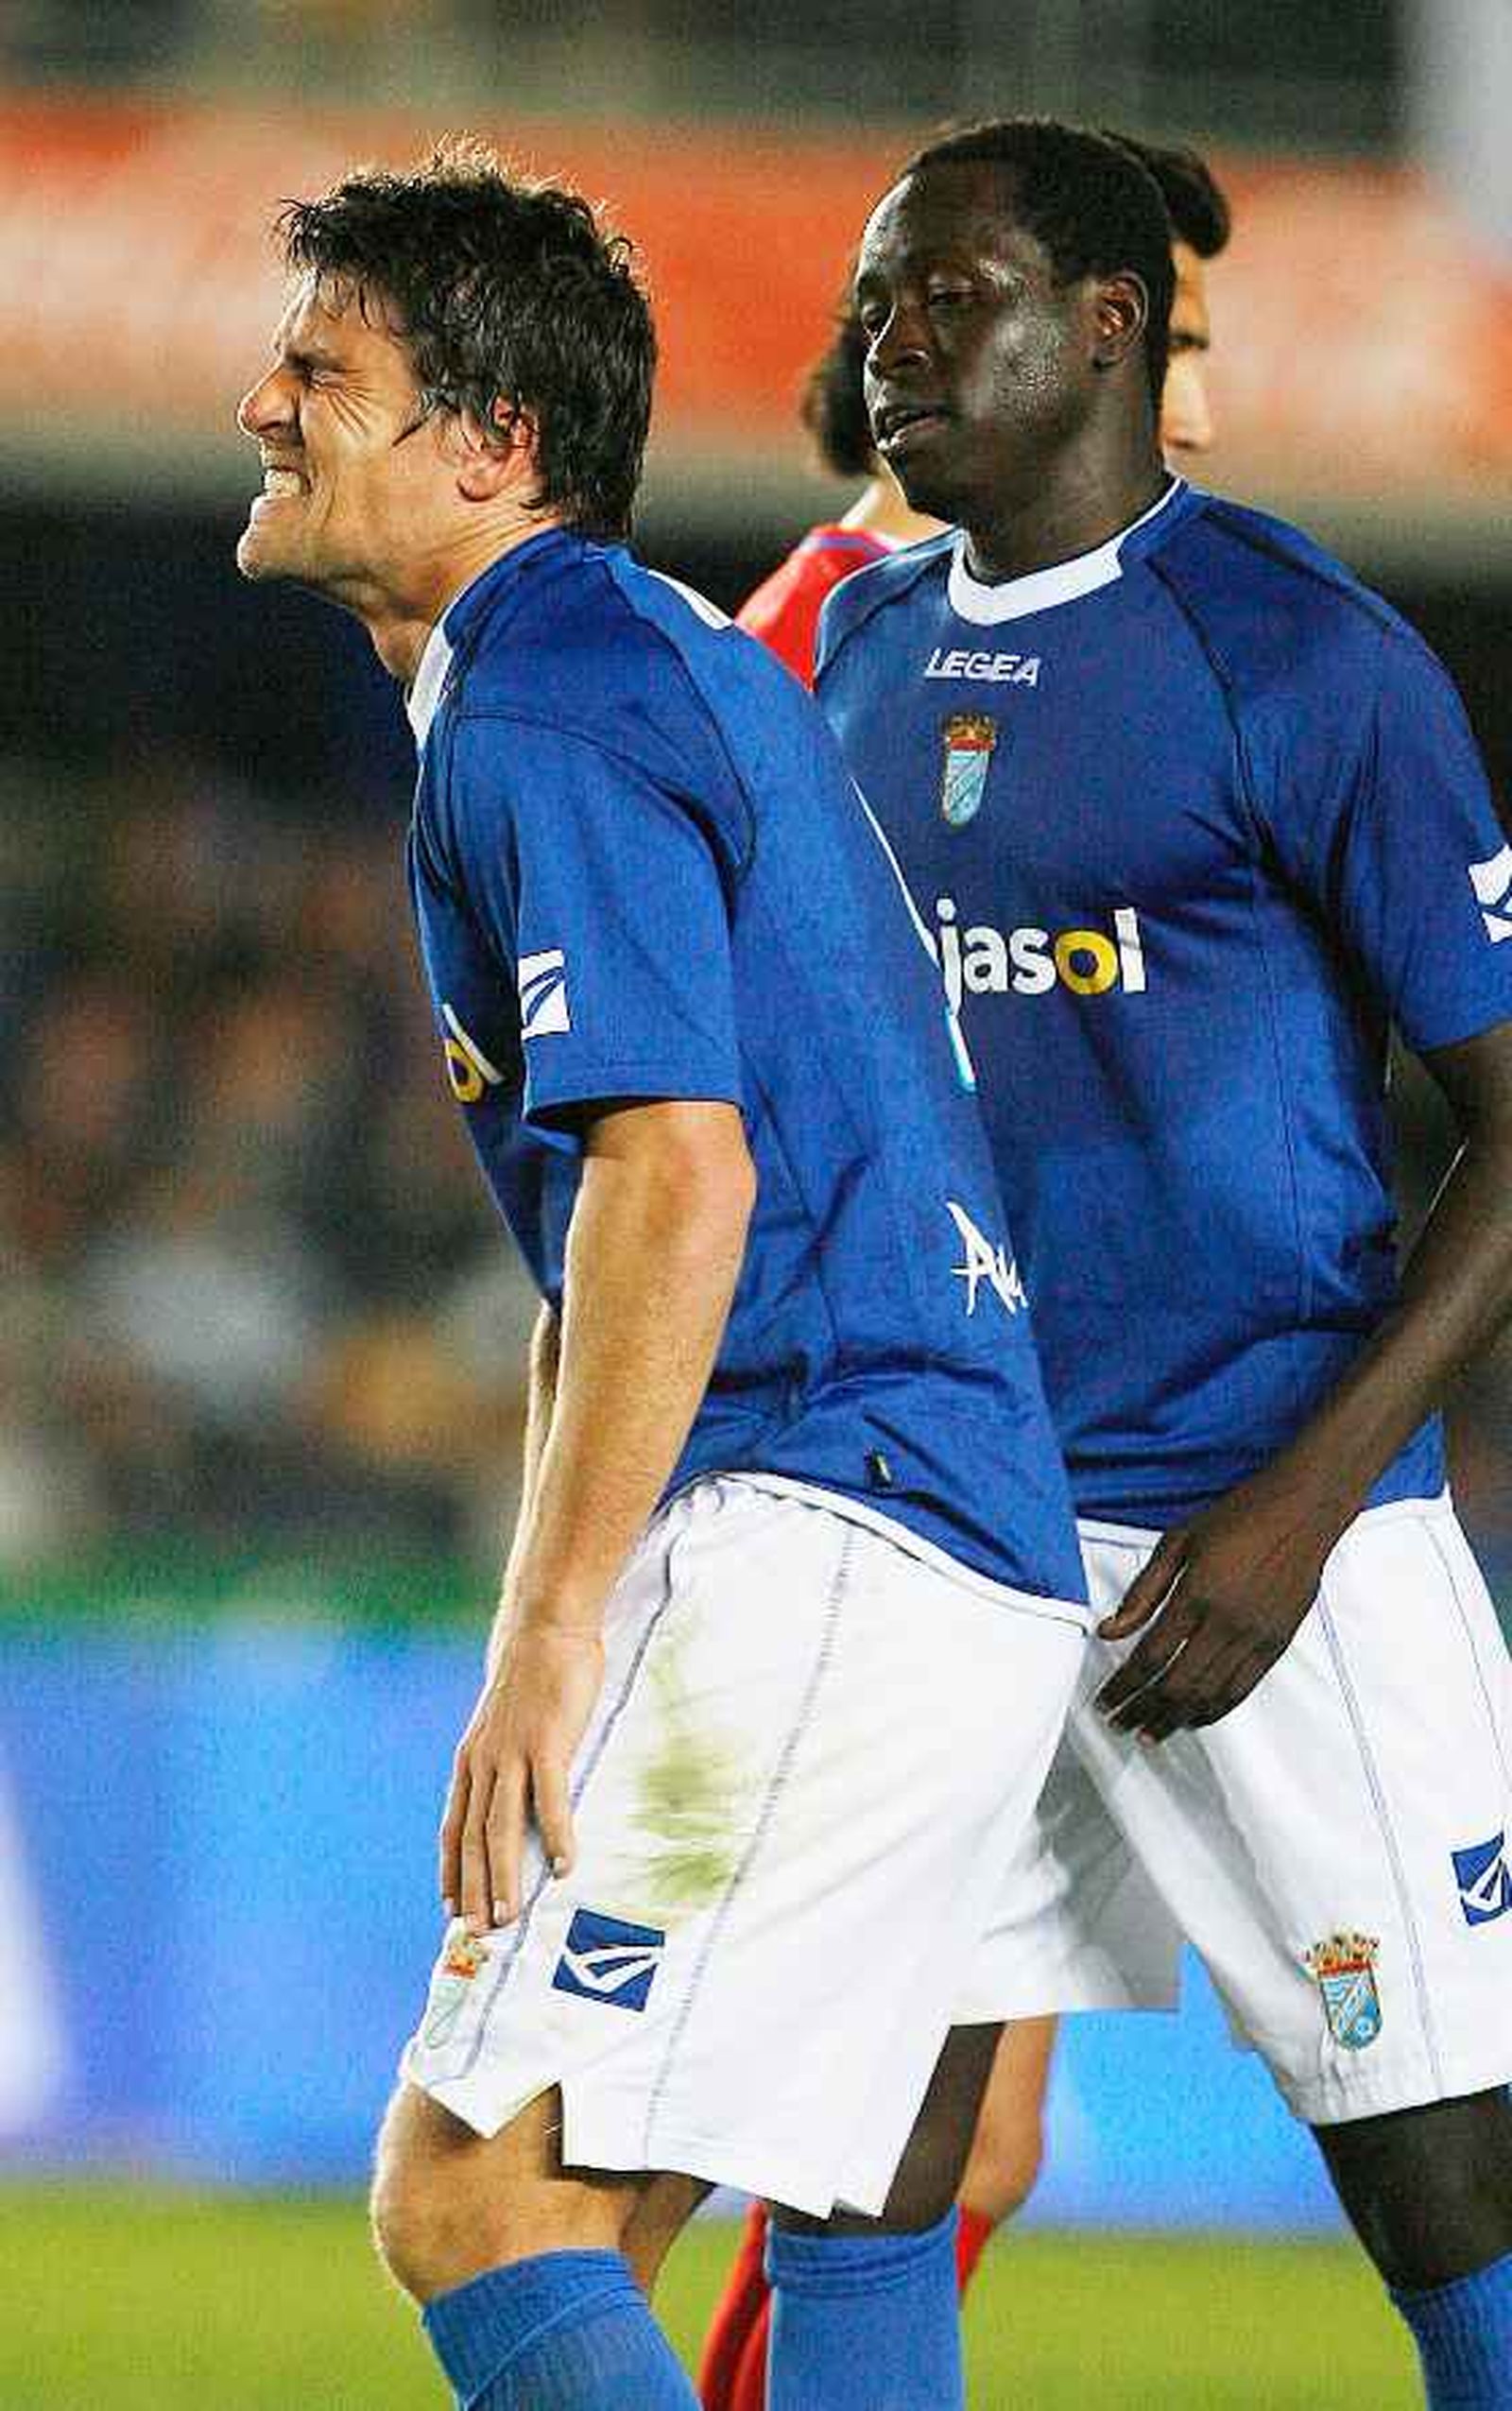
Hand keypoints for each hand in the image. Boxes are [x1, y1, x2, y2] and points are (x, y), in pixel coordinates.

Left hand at [439, 1622, 604, 1931]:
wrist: (545, 1627)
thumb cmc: (534, 1675)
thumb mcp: (507, 1723)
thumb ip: (507, 1759)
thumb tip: (515, 1790)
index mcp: (471, 1760)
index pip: (453, 1827)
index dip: (450, 1871)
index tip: (451, 1910)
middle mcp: (484, 1762)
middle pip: (472, 1837)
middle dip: (475, 1888)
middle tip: (481, 1931)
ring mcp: (512, 1753)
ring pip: (501, 1828)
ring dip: (505, 1876)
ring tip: (511, 1915)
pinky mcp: (547, 1743)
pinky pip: (548, 1799)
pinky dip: (554, 1835)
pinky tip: (562, 1865)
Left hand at [1094, 1469, 1338, 1742]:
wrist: (1302, 1511)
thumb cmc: (1236, 1517)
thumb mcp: (1177, 1541)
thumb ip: (1142, 1591)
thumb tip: (1108, 1632)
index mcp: (1196, 1594)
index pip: (1150, 1657)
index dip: (1123, 1687)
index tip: (1104, 1702)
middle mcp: (1227, 1623)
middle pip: (1176, 1686)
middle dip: (1142, 1711)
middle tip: (1120, 1725)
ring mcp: (1256, 1637)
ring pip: (1209, 1696)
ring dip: (1175, 1720)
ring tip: (1150, 1733)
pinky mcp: (1277, 1644)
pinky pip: (1241, 1689)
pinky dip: (1214, 1711)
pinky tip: (1193, 1718)